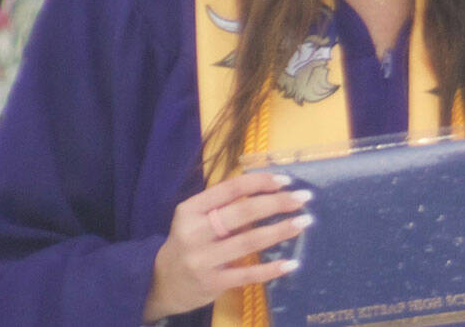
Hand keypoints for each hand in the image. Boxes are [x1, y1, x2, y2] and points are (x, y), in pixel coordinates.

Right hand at [142, 172, 312, 321]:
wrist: (160, 283)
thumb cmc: (187, 242)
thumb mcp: (195, 218)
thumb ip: (223, 205)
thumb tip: (269, 189)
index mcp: (191, 209)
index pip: (230, 188)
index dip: (259, 182)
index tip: (285, 180)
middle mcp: (194, 232)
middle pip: (242, 212)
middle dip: (276, 203)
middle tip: (303, 199)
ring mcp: (203, 259)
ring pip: (248, 241)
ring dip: (280, 231)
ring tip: (304, 222)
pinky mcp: (212, 283)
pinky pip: (247, 275)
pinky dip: (271, 269)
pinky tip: (291, 263)